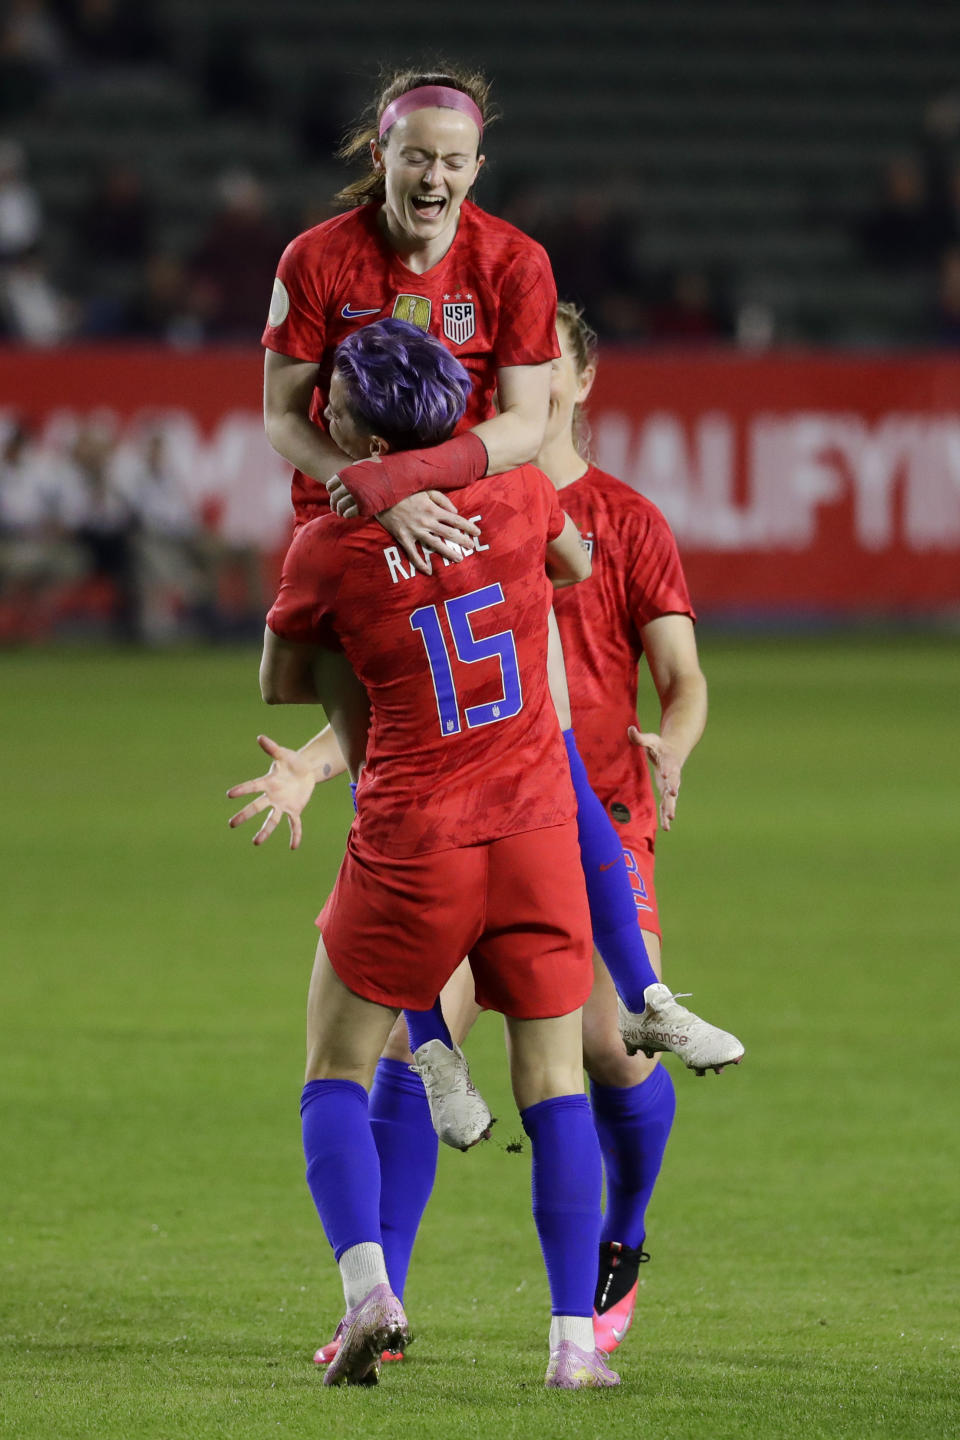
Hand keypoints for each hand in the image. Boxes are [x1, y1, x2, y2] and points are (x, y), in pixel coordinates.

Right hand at [226, 734, 316, 848]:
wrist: (306, 770)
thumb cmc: (292, 761)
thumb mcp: (283, 754)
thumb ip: (272, 748)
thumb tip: (260, 737)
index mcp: (268, 782)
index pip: (252, 786)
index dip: (242, 790)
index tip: (229, 794)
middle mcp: (272, 796)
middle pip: (257, 807)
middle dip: (245, 815)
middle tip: (232, 824)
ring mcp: (282, 804)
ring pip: (272, 820)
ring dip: (265, 831)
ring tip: (256, 842)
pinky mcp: (295, 810)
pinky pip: (294, 824)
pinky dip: (295, 835)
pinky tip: (293, 846)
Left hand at [327, 457, 380, 517]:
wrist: (396, 476)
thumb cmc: (382, 469)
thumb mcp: (366, 463)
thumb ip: (356, 467)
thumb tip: (351, 467)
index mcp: (347, 474)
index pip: (331, 485)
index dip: (331, 491)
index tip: (333, 494)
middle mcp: (349, 485)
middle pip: (335, 497)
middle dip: (333, 503)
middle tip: (335, 508)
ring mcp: (356, 496)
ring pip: (340, 506)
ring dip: (339, 511)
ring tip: (341, 513)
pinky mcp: (364, 505)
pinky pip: (349, 513)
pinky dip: (347, 515)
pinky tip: (348, 515)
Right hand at [376, 491, 480, 575]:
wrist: (382, 495)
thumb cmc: (406, 491)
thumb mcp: (426, 490)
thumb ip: (442, 500)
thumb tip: (455, 511)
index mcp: (433, 509)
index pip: (456, 519)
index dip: (468, 527)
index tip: (477, 533)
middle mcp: (427, 522)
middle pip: (449, 533)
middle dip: (462, 540)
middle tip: (472, 547)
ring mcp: (415, 531)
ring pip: (435, 545)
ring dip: (448, 553)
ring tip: (458, 559)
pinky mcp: (403, 537)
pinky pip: (413, 553)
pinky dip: (420, 563)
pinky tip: (428, 571)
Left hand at [628, 726, 681, 830]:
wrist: (674, 752)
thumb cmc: (659, 745)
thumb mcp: (650, 739)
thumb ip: (640, 737)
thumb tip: (629, 729)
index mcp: (669, 761)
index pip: (669, 765)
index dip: (668, 769)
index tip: (666, 774)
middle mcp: (673, 775)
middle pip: (674, 782)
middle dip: (673, 789)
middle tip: (673, 794)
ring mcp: (671, 785)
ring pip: (672, 798)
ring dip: (671, 808)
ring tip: (670, 819)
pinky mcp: (668, 792)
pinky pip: (667, 805)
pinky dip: (666, 815)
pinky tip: (666, 827)